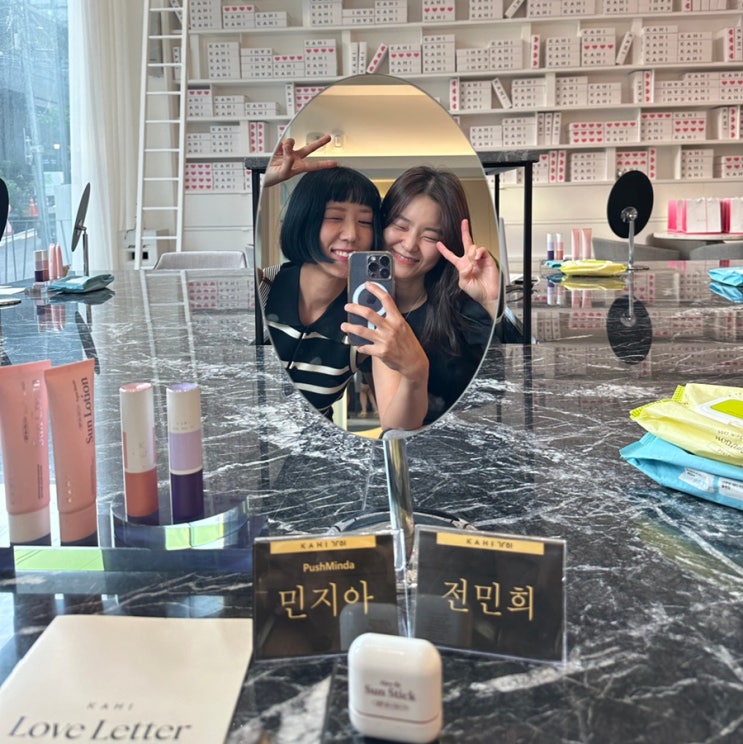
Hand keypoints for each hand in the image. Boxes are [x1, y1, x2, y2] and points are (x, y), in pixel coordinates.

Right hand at [263, 135, 337, 187]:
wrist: (263, 173)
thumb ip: (288, 163)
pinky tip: (277, 150)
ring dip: (289, 144)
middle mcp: (295, 159)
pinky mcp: (280, 147)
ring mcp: (288, 152)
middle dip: (319, 143)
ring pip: (293, 142)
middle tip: (328, 138)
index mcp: (299, 167)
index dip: (325, 164)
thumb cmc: (273, 178)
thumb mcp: (282, 173)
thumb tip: (290, 152)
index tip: (335, 164)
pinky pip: (283, 141)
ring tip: (283, 150)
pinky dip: (281, 144)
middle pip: (309, 149)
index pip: (314, 165)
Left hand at [342, 283, 428, 430]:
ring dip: (350, 328)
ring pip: (362, 331)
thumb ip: (391, 319)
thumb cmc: (408, 343)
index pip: (386, 300)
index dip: (376, 290)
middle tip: (348, 306)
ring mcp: (385, 341)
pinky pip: (365, 347)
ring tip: (344, 326)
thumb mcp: (403, 327)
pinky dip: (359, 346)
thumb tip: (376, 312)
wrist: (413, 361)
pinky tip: (357, 344)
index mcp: (397, 320)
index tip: (367, 285)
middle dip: (355, 308)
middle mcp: (390, 329)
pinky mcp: (380, 352)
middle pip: (369, 314)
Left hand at [437, 219, 500, 316]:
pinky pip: (482, 250)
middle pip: (466, 243)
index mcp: (462, 266)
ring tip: (473, 260)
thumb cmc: (476, 292)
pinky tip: (477, 258)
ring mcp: (479, 259)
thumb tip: (467, 264)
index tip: (438, 244)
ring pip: (473, 247)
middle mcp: (470, 261)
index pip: (451, 256)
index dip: (444, 250)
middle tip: (464, 222)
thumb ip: (462, 273)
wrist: (488, 295)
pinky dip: (479, 252)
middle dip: (465, 232)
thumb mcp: (463, 283)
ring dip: (471, 252)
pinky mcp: (487, 259)